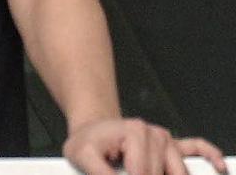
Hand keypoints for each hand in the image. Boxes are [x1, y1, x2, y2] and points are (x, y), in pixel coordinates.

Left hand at [64, 117, 226, 174]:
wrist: (91, 131)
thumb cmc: (87, 142)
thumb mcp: (82, 155)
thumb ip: (100, 173)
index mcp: (136, 132)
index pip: (144, 173)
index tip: (124, 174)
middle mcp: (156, 134)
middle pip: (160, 174)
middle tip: (125, 170)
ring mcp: (166, 140)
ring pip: (178, 171)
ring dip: (166, 174)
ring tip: (135, 170)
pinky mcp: (172, 146)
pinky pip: (196, 148)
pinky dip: (210, 157)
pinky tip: (218, 167)